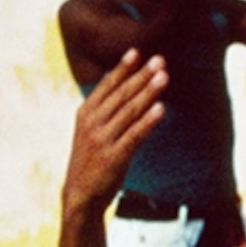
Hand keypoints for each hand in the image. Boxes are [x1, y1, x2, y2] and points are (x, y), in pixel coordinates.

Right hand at [64, 52, 165, 217]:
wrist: (81, 195)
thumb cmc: (92, 160)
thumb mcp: (93, 131)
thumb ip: (108, 111)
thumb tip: (131, 90)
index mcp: (85, 114)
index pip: (106, 86)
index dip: (122, 68)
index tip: (137, 51)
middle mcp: (91, 123)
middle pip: (121, 95)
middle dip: (141, 76)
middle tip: (160, 60)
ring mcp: (102, 139)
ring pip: (129, 111)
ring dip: (148, 93)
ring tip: (164, 77)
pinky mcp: (114, 157)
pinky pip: (135, 135)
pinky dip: (148, 121)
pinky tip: (161, 109)